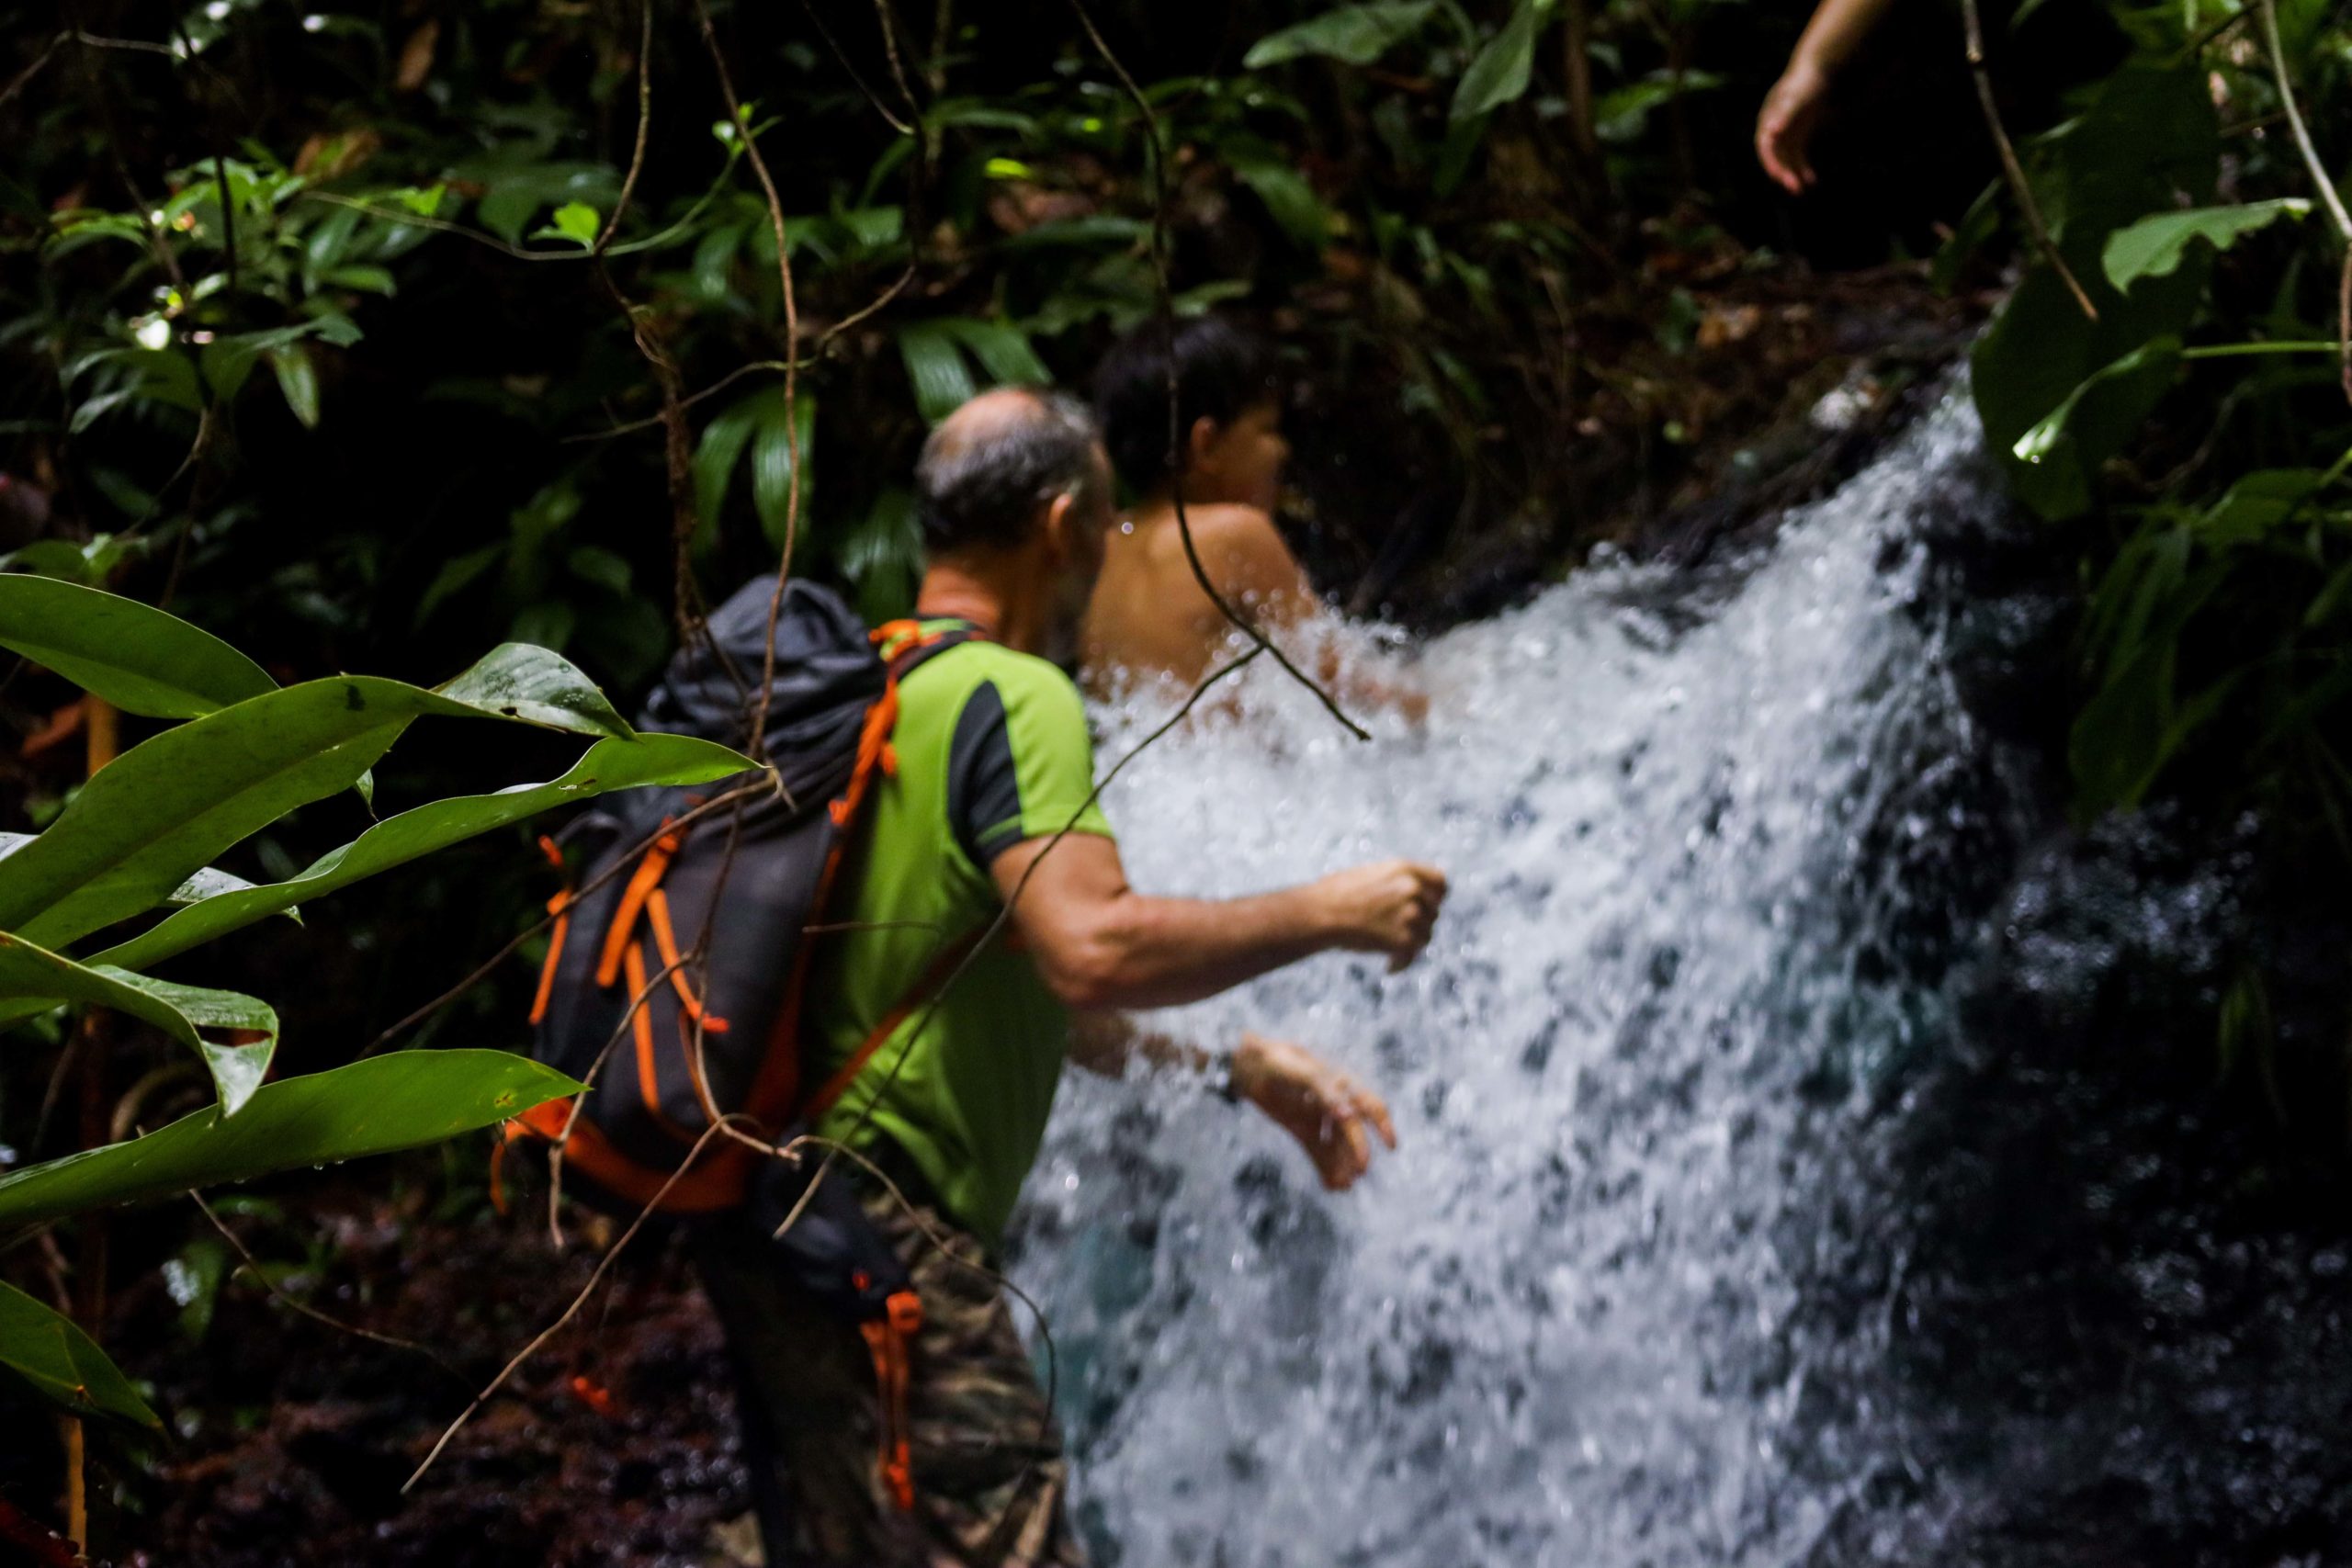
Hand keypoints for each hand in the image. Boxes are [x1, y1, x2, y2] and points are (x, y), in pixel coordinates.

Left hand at [1231, 1034, 1396, 1191]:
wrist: (1245, 1064)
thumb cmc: (1273, 1060)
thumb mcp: (1293, 1069)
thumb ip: (1321, 1087)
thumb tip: (1348, 1115)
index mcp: (1338, 1082)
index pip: (1368, 1104)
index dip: (1383, 1125)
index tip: (1391, 1146)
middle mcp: (1333, 1101)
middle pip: (1352, 1131)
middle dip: (1357, 1151)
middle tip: (1358, 1172)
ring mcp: (1318, 1117)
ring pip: (1337, 1146)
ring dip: (1341, 1165)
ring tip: (1341, 1186)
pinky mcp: (1303, 1130)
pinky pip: (1319, 1151)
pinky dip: (1325, 1169)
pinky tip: (1330, 1186)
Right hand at [1313, 858, 1446, 971]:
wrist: (1321, 913)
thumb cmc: (1333, 894)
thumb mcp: (1369, 876)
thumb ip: (1394, 884)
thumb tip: (1410, 899)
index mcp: (1404, 869)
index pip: (1440, 883)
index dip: (1436, 897)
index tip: (1428, 907)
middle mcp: (1413, 889)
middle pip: (1433, 912)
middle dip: (1419, 924)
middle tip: (1399, 933)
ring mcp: (1411, 914)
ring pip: (1425, 935)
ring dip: (1410, 943)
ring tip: (1389, 950)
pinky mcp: (1405, 939)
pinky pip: (1411, 955)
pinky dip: (1400, 962)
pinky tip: (1388, 967)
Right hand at [1756, 55, 1830, 193]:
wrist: (1816, 70)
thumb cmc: (1804, 83)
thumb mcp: (1796, 97)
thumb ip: (1784, 114)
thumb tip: (1772, 132)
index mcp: (1767, 121)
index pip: (1765, 146)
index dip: (1770, 162)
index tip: (1778, 176)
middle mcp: (1773, 130)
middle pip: (1775, 156)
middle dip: (1783, 172)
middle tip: (1794, 189)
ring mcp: (1785, 134)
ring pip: (1786, 159)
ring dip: (1792, 174)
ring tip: (1802, 190)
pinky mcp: (1797, 136)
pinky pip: (1798, 156)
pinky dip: (1803, 167)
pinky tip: (1811, 180)